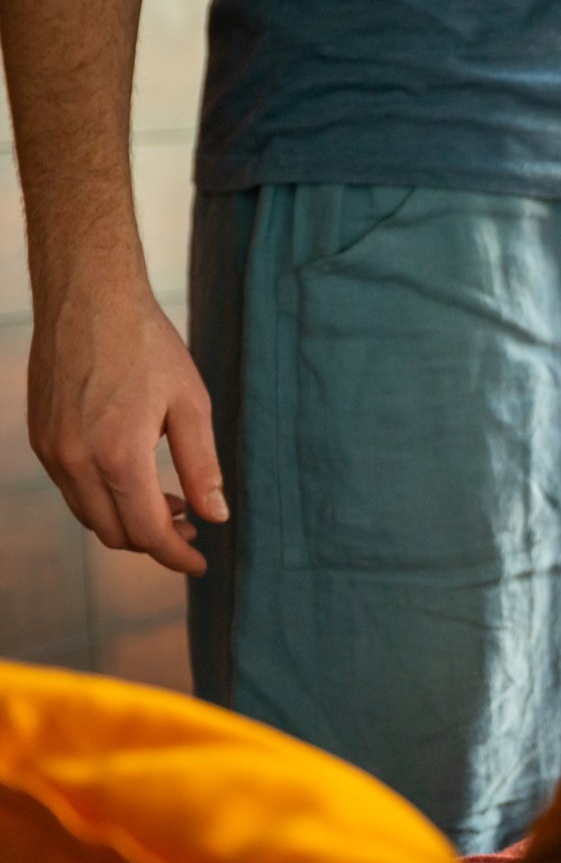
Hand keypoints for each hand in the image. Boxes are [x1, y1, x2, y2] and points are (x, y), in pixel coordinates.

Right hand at [28, 275, 225, 574]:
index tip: (202, 564)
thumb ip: (203, 466)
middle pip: (116, 534)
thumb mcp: (191, 405)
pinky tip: (136, 479)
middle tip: (192, 527)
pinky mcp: (41, 439)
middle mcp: (76, 461)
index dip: (177, 557)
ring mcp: (51, 452)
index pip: (148, 532)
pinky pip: (73, 490)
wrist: (88, 298)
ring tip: (172, 503)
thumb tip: (217, 516)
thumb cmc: (147, 345)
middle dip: (156, 542)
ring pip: (91, 516)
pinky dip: (105, 499)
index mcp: (119, 456)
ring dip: (129, 522)